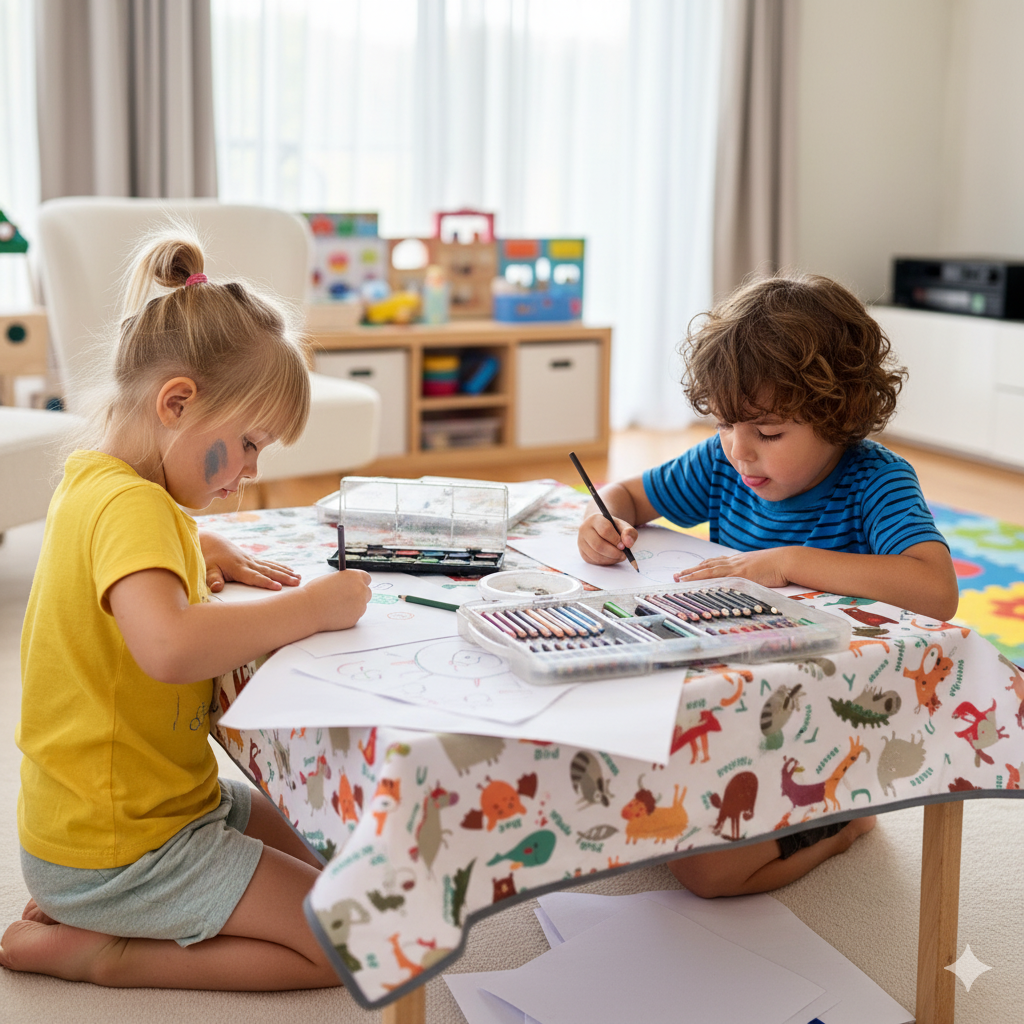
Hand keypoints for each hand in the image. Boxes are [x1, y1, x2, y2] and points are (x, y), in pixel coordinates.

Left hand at [199, 530, 300, 592]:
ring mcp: (252, 560)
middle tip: (297, 583)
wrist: (211, 542)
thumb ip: (213, 579)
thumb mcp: (208, 569)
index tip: (278, 587)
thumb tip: (216, 588)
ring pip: (272, 567)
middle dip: (283, 577)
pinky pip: (270, 563)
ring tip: (299, 578)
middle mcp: (248, 563)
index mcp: (238, 568)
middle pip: (268, 571)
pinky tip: (291, 570)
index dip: (266, 582)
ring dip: (286, 572)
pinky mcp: (253, 559)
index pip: (254, 577)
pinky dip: (281, 566)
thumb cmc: (208, 558)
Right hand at [303, 569, 372, 631]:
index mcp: (355, 577)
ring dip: (353, 605)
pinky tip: (334, 614)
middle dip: (359, 595)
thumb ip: (346, 581)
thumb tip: (352, 584)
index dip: (361, 582)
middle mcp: (361, 590)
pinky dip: (347, 615)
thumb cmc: (316, 592)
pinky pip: (354, 615)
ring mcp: (360, 606)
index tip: (356, 585)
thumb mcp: (333, 579)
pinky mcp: (355, 618)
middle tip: (348, 597)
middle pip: (367, 592)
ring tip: (336, 606)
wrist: (308, 608)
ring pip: (361, 605)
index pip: (367, 578)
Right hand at [577, 513, 638, 564]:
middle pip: (598, 545)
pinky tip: (612, 558)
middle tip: (623, 555)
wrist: (601, 529)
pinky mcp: (582, 552)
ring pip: (596, 555)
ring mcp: (581, 542)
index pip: (604, 530)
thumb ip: (629, 532)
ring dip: (611, 559)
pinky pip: (594, 561)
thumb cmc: (613, 528)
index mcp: (595, 519)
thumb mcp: (623, 526)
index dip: (616, 540)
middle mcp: (584, 529)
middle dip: (614, 553)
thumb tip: (628, 544)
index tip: (623, 546)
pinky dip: (605, 562)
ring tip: (619, 556)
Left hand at [673, 548, 793, 589]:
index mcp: (738, 560)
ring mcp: (737, 567)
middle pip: (707, 565)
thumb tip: (747, 579)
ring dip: (693, 574)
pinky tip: (698, 583)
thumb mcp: (760, 568)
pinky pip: (721, 577)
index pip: (714, 562)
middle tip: (676, 575)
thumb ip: (750, 573)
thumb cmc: (778, 565)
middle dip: (690, 571)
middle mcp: (734, 562)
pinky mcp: (741, 574)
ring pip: (709, 570)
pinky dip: (708, 580)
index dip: (700, 567)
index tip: (689, 570)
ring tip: (680, 578)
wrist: (788, 560)